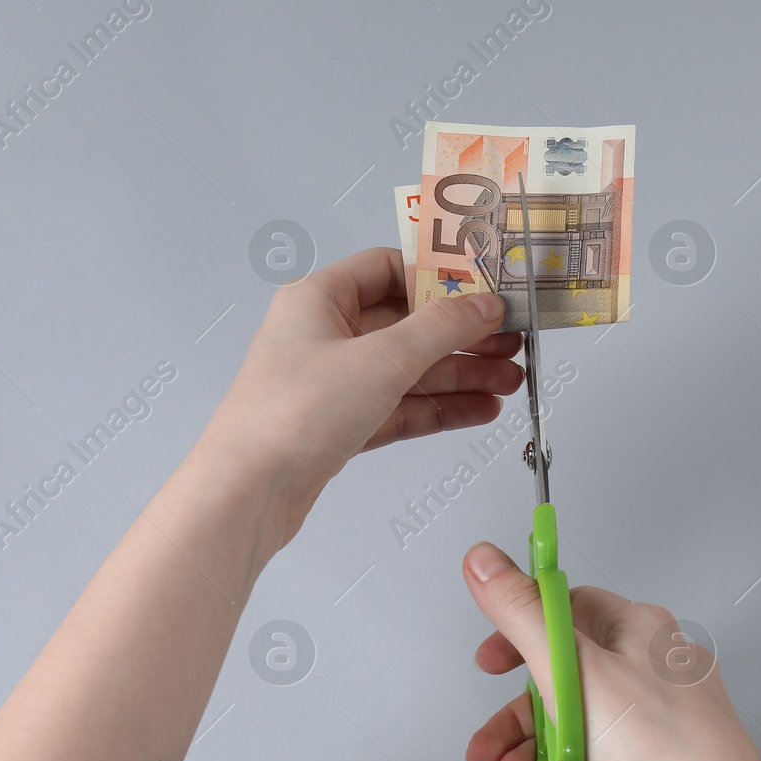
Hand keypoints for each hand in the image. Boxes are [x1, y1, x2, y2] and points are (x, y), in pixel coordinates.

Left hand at [200, 248, 522, 547]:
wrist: (249, 492)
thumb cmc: (292, 414)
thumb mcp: (382, 358)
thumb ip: (441, 328)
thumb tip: (482, 305)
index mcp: (319, 299)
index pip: (389, 268)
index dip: (441, 276)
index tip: (486, 288)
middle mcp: (323, 336)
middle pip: (407, 323)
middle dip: (462, 334)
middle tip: (512, 341)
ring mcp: (332, 383)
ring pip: (408, 370)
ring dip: (460, 374)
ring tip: (510, 380)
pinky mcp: (340, 426)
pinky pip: (400, 407)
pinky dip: (439, 407)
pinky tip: (479, 409)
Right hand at [460, 541, 760, 760]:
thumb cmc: (660, 743)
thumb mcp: (573, 670)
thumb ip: (520, 613)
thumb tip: (482, 558)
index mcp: (637, 626)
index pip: (566, 608)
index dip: (520, 633)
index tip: (490, 664)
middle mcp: (653, 662)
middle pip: (566, 676)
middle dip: (517, 718)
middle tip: (487, 748)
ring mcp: (664, 711)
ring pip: (583, 721)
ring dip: (539, 751)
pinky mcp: (667, 755)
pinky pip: (609, 755)